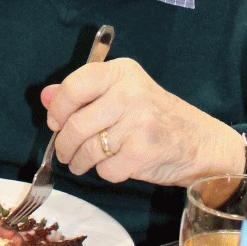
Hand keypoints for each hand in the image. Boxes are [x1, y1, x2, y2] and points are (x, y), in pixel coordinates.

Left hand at [41, 58, 246, 187]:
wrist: (200, 142)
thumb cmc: (155, 118)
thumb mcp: (121, 95)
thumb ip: (82, 94)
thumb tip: (45, 96)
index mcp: (123, 72)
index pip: (75, 86)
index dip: (58, 108)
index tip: (55, 123)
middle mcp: (131, 93)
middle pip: (75, 124)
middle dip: (65, 145)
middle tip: (67, 152)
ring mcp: (138, 122)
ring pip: (87, 150)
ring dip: (80, 162)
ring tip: (84, 162)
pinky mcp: (143, 152)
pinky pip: (105, 170)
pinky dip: (106, 173)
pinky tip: (116, 165)